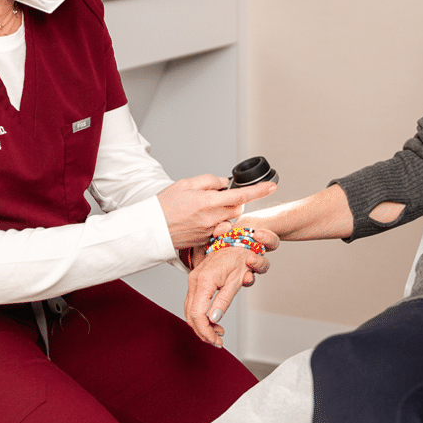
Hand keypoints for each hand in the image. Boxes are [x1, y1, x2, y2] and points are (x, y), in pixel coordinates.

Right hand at [158, 174, 276, 250]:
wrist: (150, 229)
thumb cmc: (163, 205)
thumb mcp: (185, 184)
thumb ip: (209, 181)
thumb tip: (223, 183)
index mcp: (208, 202)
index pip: (241, 195)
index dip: (259, 191)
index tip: (272, 186)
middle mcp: (212, 219)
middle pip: (237, 208)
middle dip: (234, 200)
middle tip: (215, 197)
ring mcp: (209, 232)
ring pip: (228, 220)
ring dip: (224, 213)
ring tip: (203, 210)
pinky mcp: (205, 241)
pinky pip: (218, 230)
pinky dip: (215, 224)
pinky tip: (198, 221)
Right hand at [184, 228, 278, 345]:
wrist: (237, 238)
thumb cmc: (240, 257)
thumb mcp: (236, 281)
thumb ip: (223, 301)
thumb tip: (213, 320)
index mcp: (204, 281)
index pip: (198, 315)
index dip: (206, 331)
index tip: (217, 341)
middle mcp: (194, 280)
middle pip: (190, 315)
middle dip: (203, 331)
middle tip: (217, 342)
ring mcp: (193, 280)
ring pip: (190, 310)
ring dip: (202, 325)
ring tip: (217, 334)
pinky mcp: (196, 280)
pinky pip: (194, 303)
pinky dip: (201, 315)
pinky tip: (213, 321)